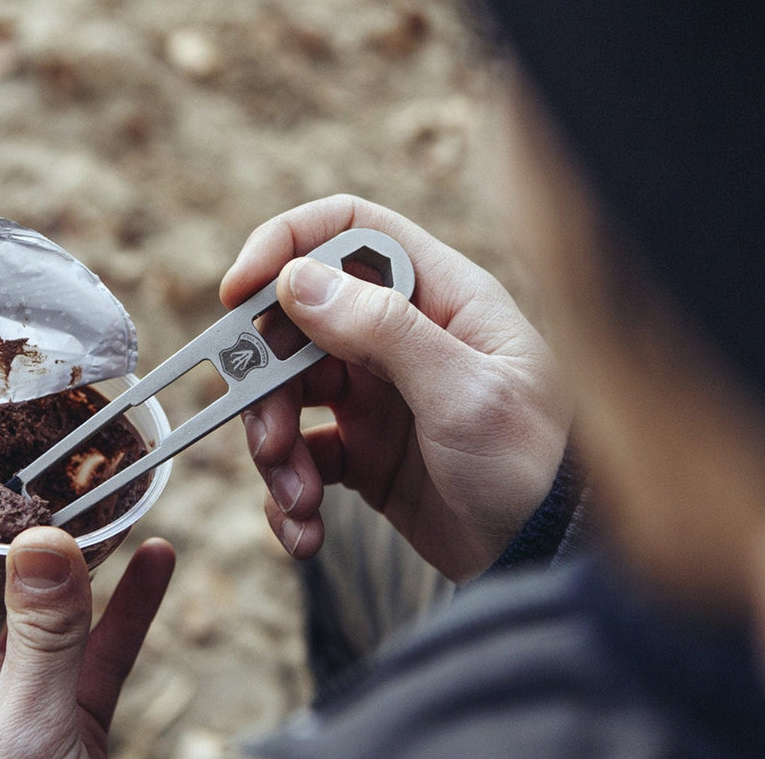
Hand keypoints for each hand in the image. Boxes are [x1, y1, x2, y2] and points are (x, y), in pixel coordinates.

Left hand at [0, 464, 175, 757]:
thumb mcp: (24, 733)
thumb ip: (42, 636)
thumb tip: (47, 538)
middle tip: (7, 455)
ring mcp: (7, 707)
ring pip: (27, 613)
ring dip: (61, 560)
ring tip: (90, 496)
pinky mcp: (66, 727)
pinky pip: (95, 653)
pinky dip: (125, 609)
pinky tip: (157, 559)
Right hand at [220, 195, 571, 579]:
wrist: (555, 560)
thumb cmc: (534, 464)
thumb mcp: (465, 392)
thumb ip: (382, 330)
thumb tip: (295, 280)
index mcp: (436, 296)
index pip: (347, 232)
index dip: (285, 247)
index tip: (237, 293)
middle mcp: (401, 337)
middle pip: (296, 326)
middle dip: (266, 383)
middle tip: (271, 438)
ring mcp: (379, 396)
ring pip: (288, 395)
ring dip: (275, 448)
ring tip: (297, 499)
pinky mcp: (366, 454)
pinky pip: (302, 457)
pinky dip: (289, 491)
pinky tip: (305, 528)